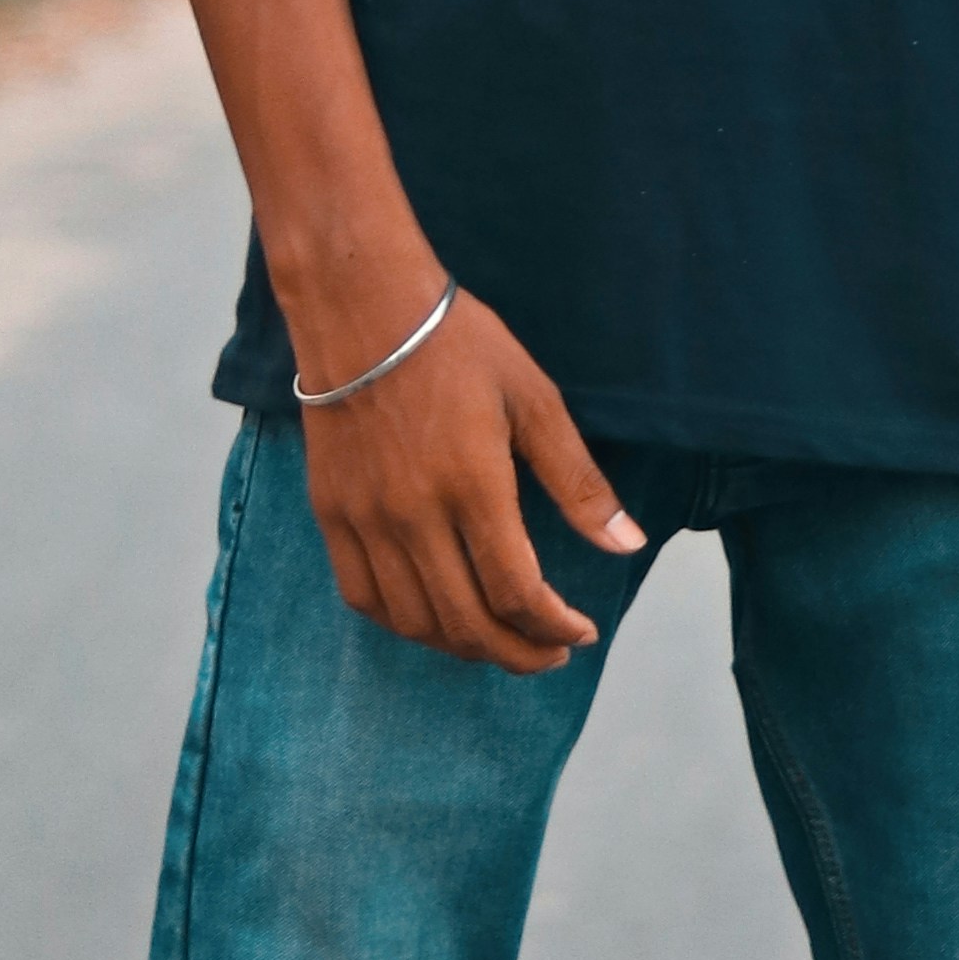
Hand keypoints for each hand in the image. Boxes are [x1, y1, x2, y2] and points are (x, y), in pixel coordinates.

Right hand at [294, 286, 642, 670]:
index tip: (582, 630)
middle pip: (467, 623)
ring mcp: (365, 518)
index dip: (556, 627)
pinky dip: (404, 623)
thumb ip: (579, 483)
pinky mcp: (331, 513)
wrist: (361, 306)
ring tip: (502, 640)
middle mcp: (413, 515)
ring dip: (465, 647)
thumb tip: (627, 546)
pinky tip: (436, 619)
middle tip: (552, 652)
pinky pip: (363, 596)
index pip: (516, 594)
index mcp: (472, 486)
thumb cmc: (458, 346)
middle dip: (520, 653)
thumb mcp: (535, 402)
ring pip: (415, 621)